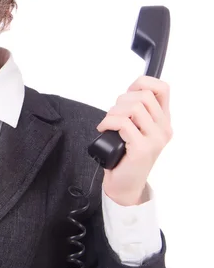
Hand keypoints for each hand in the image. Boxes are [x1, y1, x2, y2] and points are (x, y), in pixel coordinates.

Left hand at [97, 76, 172, 205]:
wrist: (124, 184)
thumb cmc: (125, 155)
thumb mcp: (133, 129)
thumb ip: (135, 111)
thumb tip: (127, 93)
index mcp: (163, 121)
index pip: (162, 89)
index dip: (142, 83)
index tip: (128, 93)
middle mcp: (163, 129)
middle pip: (143, 96)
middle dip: (121, 101)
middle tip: (113, 115)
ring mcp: (154, 139)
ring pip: (134, 107)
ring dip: (114, 112)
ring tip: (109, 123)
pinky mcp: (142, 148)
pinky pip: (123, 123)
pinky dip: (108, 123)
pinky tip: (104, 129)